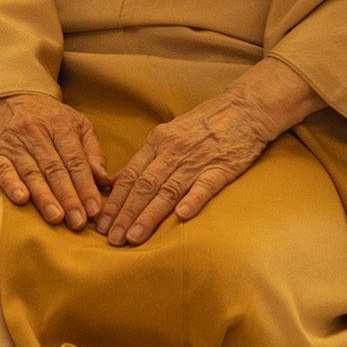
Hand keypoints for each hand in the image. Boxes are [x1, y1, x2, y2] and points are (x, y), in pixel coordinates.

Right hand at [0, 93, 110, 228]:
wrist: (12, 96)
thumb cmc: (50, 117)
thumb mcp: (78, 125)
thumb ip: (93, 152)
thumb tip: (103, 182)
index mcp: (61, 126)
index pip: (76, 162)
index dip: (85, 187)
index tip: (94, 210)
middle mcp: (36, 133)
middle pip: (55, 170)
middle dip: (68, 198)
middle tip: (78, 221)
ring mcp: (14, 142)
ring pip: (31, 172)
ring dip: (44, 197)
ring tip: (56, 217)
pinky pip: (3, 169)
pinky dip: (11, 184)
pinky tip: (21, 199)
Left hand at [98, 58, 322, 246]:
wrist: (245, 108)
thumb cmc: (203, 124)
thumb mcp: (167, 134)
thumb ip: (145, 159)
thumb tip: (116, 182)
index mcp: (156, 143)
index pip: (129, 176)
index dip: (114, 202)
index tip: (101, 224)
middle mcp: (172, 151)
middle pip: (143, 186)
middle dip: (125, 215)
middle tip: (112, 238)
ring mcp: (197, 159)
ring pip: (167, 190)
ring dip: (148, 216)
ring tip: (134, 237)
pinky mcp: (222, 166)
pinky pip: (205, 185)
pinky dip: (192, 200)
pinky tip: (181, 216)